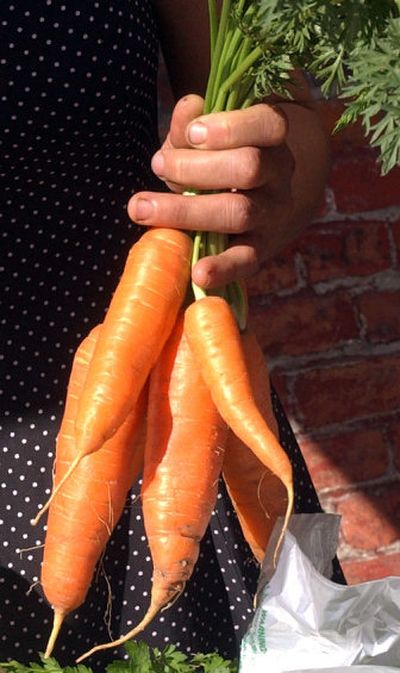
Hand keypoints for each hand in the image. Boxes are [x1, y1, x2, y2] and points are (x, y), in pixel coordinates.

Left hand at [128, 94, 294, 288]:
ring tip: (142, 208)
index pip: (266, 124)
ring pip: (239, 212)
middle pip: (248, 167)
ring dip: (186, 211)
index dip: (229, 129)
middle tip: (158, 166)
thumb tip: (188, 108)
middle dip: (196, 168)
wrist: (259, 202)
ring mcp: (271, 215)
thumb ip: (193, 124)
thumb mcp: (207, 136)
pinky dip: (222, 269)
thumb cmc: (221, 159)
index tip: (192, 136)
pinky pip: (246, 261)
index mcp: (271, 137)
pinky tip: (198, 274)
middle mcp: (279, 176)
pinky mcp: (260, 250)